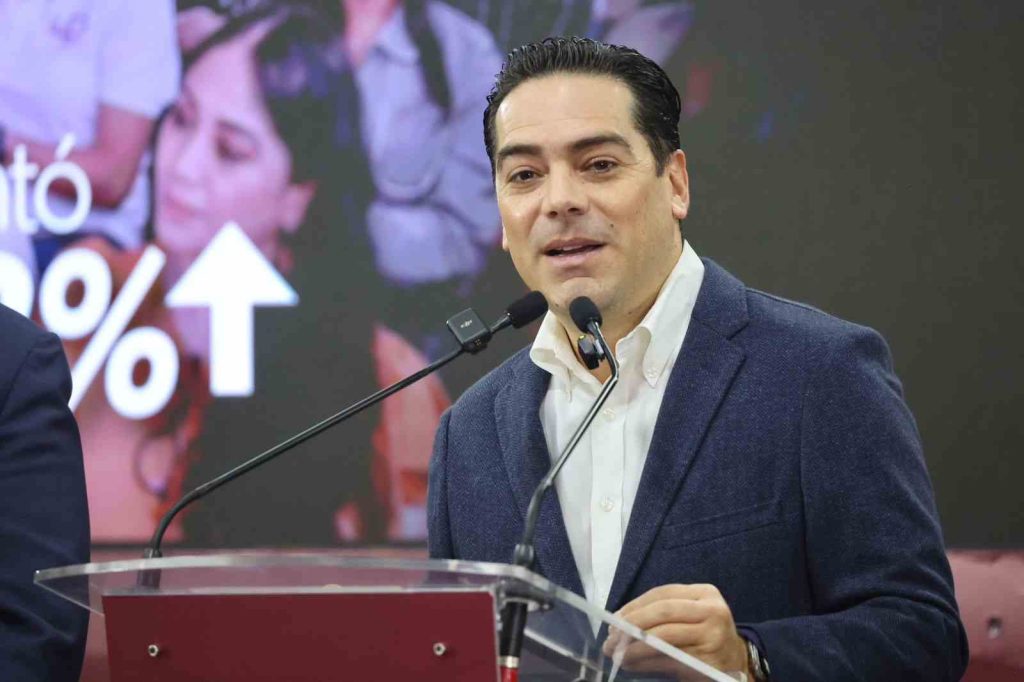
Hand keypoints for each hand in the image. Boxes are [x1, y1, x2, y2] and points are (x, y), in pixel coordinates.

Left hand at [603, 584, 749, 678]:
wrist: (736, 660)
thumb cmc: (705, 634)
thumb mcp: (691, 615)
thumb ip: (662, 613)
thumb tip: (619, 622)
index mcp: (705, 593)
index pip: (663, 593)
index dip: (635, 605)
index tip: (615, 618)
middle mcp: (712, 610)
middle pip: (663, 611)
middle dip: (632, 623)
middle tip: (611, 636)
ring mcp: (712, 636)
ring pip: (663, 637)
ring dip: (634, 646)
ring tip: (616, 653)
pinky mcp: (708, 660)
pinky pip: (668, 659)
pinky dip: (645, 662)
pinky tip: (632, 664)